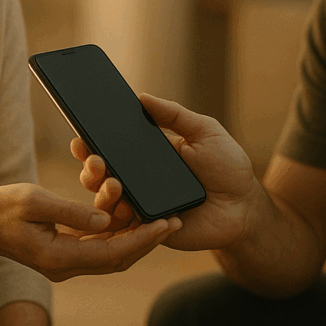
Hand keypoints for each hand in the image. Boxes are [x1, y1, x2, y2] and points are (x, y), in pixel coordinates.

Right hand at [0, 183, 180, 281]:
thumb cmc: (2, 207)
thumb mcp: (35, 201)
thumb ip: (71, 211)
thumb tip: (106, 219)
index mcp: (58, 256)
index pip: (111, 252)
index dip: (142, 239)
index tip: (165, 224)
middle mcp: (65, 265)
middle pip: (118, 258)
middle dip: (147, 241)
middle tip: (174, 221)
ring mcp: (65, 262)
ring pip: (111, 255)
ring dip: (135, 238)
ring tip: (160, 218)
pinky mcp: (65, 252)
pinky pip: (99, 247)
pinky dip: (118, 234)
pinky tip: (132, 217)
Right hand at [72, 93, 258, 251]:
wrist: (245, 207)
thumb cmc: (228, 166)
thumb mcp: (204, 131)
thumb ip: (175, 114)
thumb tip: (142, 96)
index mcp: (148, 153)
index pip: (112, 147)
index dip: (92, 142)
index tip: (80, 136)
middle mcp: (139, 179)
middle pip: (100, 175)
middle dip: (90, 168)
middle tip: (94, 160)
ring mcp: (142, 205)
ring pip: (107, 202)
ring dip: (102, 192)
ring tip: (113, 184)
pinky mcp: (151, 229)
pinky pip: (128, 228)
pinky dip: (123, 218)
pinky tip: (126, 208)